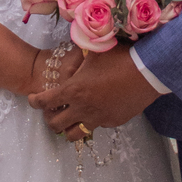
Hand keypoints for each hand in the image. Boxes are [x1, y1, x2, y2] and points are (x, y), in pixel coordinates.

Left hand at [28, 43, 159, 134]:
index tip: (32, 99)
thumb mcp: (94, 51)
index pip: (45, 102)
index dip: (34, 101)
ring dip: (67, 128)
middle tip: (50, 111)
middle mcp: (83, 108)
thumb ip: (80, 54)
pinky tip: (96, 110)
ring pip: (74, 135)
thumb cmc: (120, 57)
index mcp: (73, 90)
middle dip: (48, 118)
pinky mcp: (113, 122)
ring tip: (68, 119)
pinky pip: (96, 126)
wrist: (148, 72)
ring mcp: (98, 119)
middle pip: (56, 124)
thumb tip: (73, 47)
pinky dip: (90, 121)